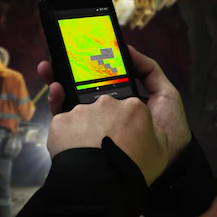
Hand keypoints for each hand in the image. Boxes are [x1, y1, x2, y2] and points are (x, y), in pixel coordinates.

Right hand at [38, 45, 191, 162]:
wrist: (168, 167)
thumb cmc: (170, 129)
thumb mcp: (165, 95)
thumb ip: (148, 71)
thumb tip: (126, 49)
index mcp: (122, 102)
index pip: (101, 80)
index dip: (89, 66)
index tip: (80, 51)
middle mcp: (105, 113)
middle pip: (81, 89)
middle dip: (66, 71)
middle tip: (57, 56)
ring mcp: (93, 128)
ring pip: (70, 102)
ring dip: (56, 83)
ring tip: (46, 67)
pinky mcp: (83, 142)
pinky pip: (66, 120)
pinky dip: (57, 104)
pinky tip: (55, 89)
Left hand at [47, 95, 168, 185]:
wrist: (100, 185)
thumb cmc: (133, 169)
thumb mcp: (160, 151)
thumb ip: (154, 129)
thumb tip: (145, 123)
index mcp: (134, 107)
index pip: (130, 110)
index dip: (127, 126)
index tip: (124, 141)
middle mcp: (107, 102)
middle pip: (105, 110)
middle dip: (104, 124)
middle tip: (103, 148)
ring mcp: (82, 111)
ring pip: (83, 117)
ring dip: (84, 131)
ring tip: (86, 154)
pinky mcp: (61, 122)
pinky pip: (63, 127)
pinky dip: (65, 138)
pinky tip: (72, 153)